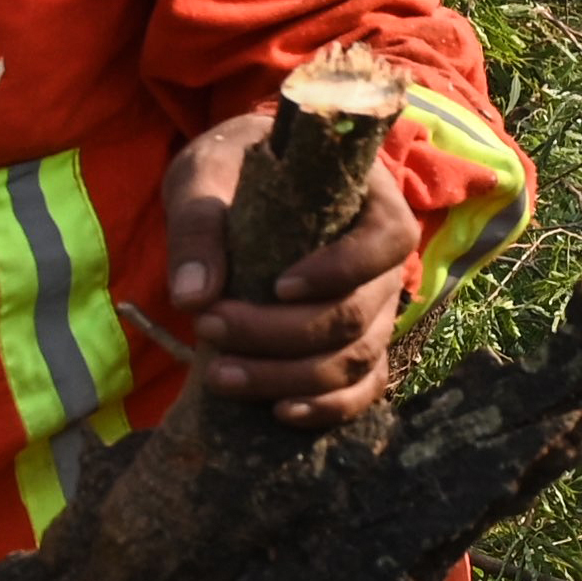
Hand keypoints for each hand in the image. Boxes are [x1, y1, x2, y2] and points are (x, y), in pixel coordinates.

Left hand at [159, 108, 423, 426]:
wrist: (235, 187)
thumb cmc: (232, 169)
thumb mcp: (206, 175)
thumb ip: (199, 225)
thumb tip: (194, 297)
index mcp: (371, 201)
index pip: (388, 241)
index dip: (342, 270)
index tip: (278, 285)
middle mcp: (384, 262)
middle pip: (360, 313)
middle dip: (283, 333)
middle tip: (210, 325)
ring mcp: (375, 310)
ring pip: (357, 358)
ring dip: (290, 376)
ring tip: (220, 375)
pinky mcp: (355, 346)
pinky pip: (362, 387)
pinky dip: (328, 407)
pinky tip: (279, 411)